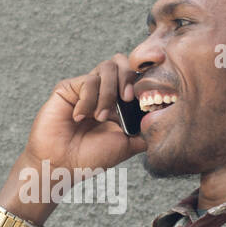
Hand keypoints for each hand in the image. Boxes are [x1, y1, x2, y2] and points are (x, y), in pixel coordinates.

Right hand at [22, 53, 147, 173]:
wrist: (61, 165)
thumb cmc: (90, 158)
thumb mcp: (126, 145)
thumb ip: (144, 132)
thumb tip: (164, 121)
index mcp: (118, 103)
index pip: (134, 76)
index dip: (142, 80)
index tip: (145, 98)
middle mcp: (103, 92)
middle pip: (122, 62)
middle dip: (128, 78)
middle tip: (127, 98)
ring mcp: (86, 88)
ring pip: (107, 67)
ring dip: (108, 93)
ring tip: (100, 117)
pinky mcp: (69, 88)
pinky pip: (88, 80)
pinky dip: (88, 100)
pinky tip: (80, 118)